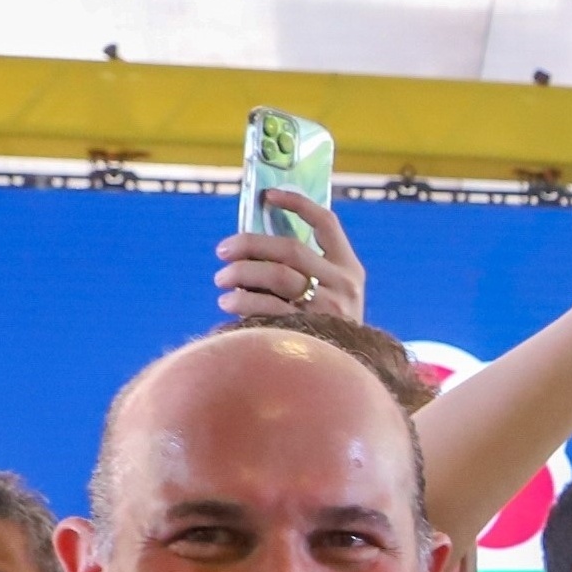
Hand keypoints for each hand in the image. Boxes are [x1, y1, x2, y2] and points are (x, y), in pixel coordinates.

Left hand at [215, 189, 365, 321]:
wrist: (346, 376)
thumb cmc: (327, 332)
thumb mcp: (332, 297)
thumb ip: (306, 272)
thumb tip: (252, 248)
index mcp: (350, 268)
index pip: (326, 223)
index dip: (297, 204)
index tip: (268, 196)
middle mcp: (344, 284)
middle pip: (290, 249)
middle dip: (250, 244)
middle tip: (222, 250)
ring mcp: (329, 308)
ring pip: (278, 276)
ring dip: (242, 273)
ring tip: (220, 279)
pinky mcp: (311, 330)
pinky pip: (270, 308)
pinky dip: (243, 302)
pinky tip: (227, 303)